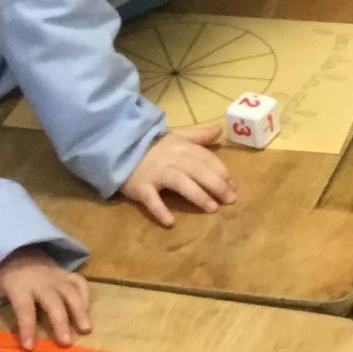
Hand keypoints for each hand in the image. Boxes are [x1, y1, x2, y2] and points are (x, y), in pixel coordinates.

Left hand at [0, 247, 92, 347]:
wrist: (16, 245)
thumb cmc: (0, 272)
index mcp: (19, 286)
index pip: (24, 309)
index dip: (26, 328)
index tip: (29, 347)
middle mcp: (40, 281)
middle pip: (53, 302)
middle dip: (60, 322)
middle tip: (65, 343)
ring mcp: (55, 276)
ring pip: (71, 293)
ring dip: (80, 310)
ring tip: (86, 329)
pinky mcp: (65, 273)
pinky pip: (79, 283)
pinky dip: (86, 296)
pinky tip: (88, 312)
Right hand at [120, 125, 235, 227]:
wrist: (118, 147)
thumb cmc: (151, 146)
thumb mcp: (176, 136)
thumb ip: (198, 136)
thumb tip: (219, 130)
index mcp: (182, 147)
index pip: (206, 159)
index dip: (222, 172)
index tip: (234, 186)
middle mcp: (172, 159)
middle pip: (198, 171)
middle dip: (216, 185)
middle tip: (230, 200)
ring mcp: (156, 173)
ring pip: (180, 183)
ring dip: (197, 195)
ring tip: (212, 208)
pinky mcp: (141, 186)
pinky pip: (151, 199)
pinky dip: (160, 210)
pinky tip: (170, 222)